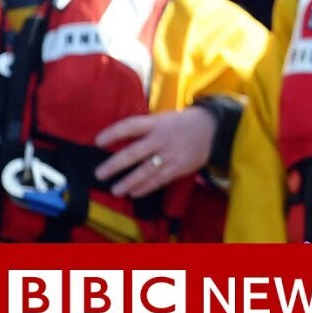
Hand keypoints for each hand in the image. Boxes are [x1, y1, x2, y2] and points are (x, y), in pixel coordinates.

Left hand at [93, 107, 216, 197]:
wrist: (213, 128)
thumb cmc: (182, 124)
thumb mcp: (163, 119)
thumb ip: (145, 129)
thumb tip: (119, 143)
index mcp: (156, 123)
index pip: (130, 126)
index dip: (113, 133)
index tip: (97, 142)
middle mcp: (161, 138)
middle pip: (135, 152)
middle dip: (115, 164)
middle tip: (99, 174)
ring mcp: (171, 153)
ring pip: (146, 170)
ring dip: (129, 181)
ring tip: (115, 190)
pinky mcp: (180, 166)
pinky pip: (160, 179)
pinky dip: (147, 187)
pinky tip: (134, 193)